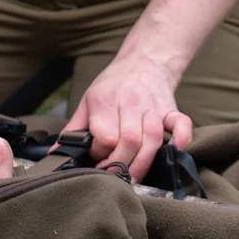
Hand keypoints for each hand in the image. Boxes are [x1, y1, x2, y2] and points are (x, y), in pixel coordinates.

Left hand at [61, 55, 192, 181]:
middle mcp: (130, 102)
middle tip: (115, 175)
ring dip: (144, 161)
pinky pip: (181, 123)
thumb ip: (73, 130)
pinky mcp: (170, 109)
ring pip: (153, 137)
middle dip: (121, 164)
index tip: (98, 159)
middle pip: (129, 140)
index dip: (100, 153)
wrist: (142, 61)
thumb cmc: (112, 86)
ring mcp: (152, 106)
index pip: (105, 136)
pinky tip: (175, 150)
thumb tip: (57, 155)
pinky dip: (181, 137)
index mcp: (105, 101)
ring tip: (134, 177)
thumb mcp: (87, 102)